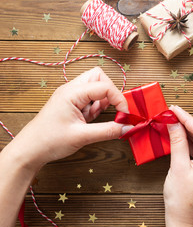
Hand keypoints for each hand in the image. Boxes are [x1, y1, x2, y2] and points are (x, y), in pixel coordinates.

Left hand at [4, 67, 127, 170]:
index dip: (119, 99)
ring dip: (103, 100)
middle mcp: (71, 90)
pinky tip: (90, 120)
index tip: (125, 114)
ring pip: (95, 86)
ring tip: (96, 117)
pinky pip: (90, 98)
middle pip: (99, 77)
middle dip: (111, 92)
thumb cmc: (49, 141)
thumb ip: (108, 131)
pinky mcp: (72, 104)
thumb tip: (128, 127)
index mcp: (71, 93)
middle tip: (113, 109)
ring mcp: (71, 96)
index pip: (104, 86)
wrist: (30, 150)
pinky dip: (96, 107)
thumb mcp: (82, 137)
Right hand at [164, 105, 192, 226]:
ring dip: (187, 133)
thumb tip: (172, 122)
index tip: (174, 109)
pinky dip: (190, 144)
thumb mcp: (177, 167)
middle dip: (187, 124)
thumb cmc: (181, 200)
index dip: (187, 119)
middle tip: (171, 113)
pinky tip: (178, 134)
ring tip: (172, 121)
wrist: (184, 221)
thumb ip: (177, 142)